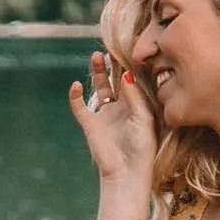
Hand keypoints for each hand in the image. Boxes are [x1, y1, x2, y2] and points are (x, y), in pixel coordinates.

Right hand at [67, 52, 157, 189]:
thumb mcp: (143, 118)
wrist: (126, 172)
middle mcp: (122, 107)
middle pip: (116, 79)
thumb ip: (134, 96)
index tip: (133, 47)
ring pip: (100, 87)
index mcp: (138, 106)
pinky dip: (75, 95)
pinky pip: (80, 106)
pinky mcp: (91, 123)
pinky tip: (76, 85)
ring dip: (98, 72)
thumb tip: (125, 74)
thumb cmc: (141, 148)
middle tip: (112, 47)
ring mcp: (105, 114)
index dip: (132, 65)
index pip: (134, 81)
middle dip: (114, 64)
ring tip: (96, 56)